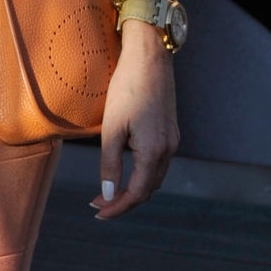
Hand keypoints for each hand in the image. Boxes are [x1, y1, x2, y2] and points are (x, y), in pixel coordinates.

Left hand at [92, 25, 179, 220]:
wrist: (150, 58)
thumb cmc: (127, 89)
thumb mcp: (112, 128)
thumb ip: (110, 164)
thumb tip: (108, 193)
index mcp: (154, 151)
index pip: (137, 193)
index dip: (117, 207)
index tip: (98, 212)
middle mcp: (168, 149)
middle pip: (148, 189)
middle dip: (124, 200)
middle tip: (98, 203)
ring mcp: (172, 139)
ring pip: (154, 177)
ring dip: (133, 188)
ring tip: (109, 191)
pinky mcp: (170, 130)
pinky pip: (158, 163)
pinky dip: (142, 174)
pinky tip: (126, 169)